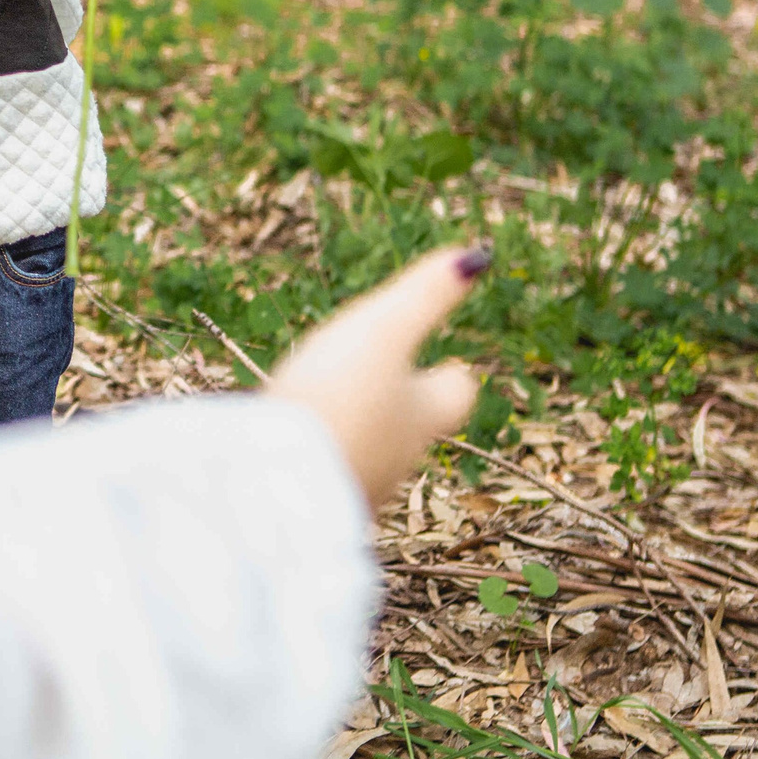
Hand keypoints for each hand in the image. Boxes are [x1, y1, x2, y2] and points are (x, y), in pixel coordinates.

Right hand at [264, 245, 486, 507]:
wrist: (279, 486)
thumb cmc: (339, 398)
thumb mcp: (384, 332)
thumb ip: (426, 295)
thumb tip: (478, 256)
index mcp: (424, 413)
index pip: (457, 394)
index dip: (453, 376)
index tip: (451, 363)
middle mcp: (399, 456)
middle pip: (414, 426)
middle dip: (402, 404)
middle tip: (386, 380)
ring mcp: (359, 483)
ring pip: (370, 451)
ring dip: (360, 431)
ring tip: (334, 410)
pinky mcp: (314, 502)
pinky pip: (327, 473)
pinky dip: (321, 456)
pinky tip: (294, 451)